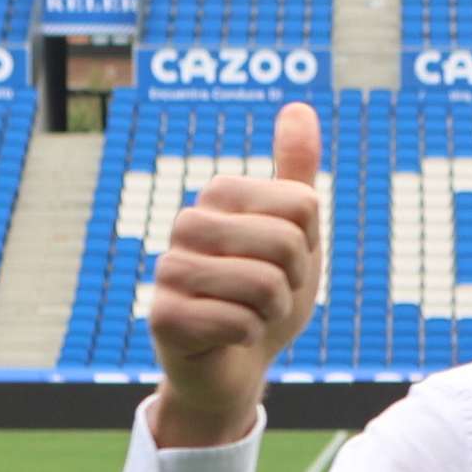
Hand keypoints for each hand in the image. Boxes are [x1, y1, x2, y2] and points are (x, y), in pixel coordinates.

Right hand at [145, 100, 323, 447]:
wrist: (234, 365)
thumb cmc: (264, 296)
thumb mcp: (294, 233)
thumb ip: (296, 173)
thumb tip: (299, 106)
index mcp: (220, 195)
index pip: (303, 205)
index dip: (307, 245)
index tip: (283, 263)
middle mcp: (188, 223)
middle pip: (286, 242)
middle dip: (291, 281)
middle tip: (267, 295)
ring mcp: (170, 268)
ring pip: (264, 284)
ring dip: (271, 312)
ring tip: (248, 314)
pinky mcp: (163, 316)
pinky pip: (239, 321)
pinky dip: (248, 337)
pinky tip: (227, 338)